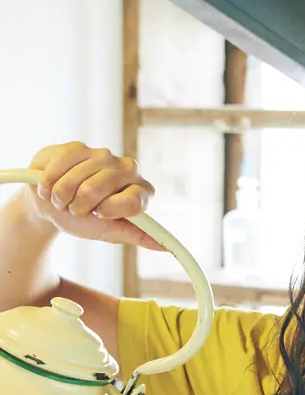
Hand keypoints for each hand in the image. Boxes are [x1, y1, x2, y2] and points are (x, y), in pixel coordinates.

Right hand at [26, 142, 163, 249]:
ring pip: (82, 177)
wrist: (52, 206)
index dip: (112, 209)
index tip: (98, 215)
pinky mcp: (80, 147)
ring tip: (62, 200)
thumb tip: (164, 247)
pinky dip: (52, 180)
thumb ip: (136, 236)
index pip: (135, 200)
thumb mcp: (111, 232)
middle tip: (75, 209)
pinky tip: (50, 186)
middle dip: (83, 203)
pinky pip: (64, 163)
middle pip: (105, 185)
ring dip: (64, 194)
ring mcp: (104, 155)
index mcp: (141, 192)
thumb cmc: (84, 221)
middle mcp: (128, 170)